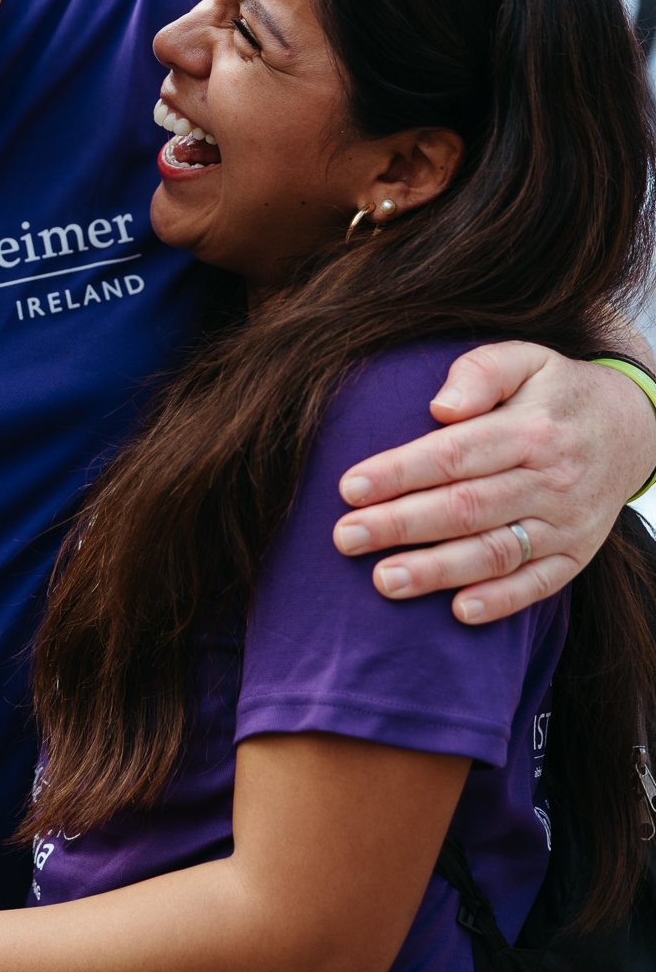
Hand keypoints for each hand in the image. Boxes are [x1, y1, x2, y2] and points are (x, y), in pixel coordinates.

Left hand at [331, 342, 655, 624]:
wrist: (634, 429)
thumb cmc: (557, 392)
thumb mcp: (527, 359)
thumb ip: (481, 372)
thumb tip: (440, 407)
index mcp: (532, 429)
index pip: (455, 455)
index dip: (400, 473)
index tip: (349, 488)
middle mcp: (551, 480)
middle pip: (466, 508)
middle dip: (401, 525)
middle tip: (345, 537)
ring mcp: (566, 523)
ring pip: (496, 552)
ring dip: (438, 571)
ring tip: (384, 580)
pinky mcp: (577, 555)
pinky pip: (540, 584)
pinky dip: (501, 601)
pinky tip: (458, 611)